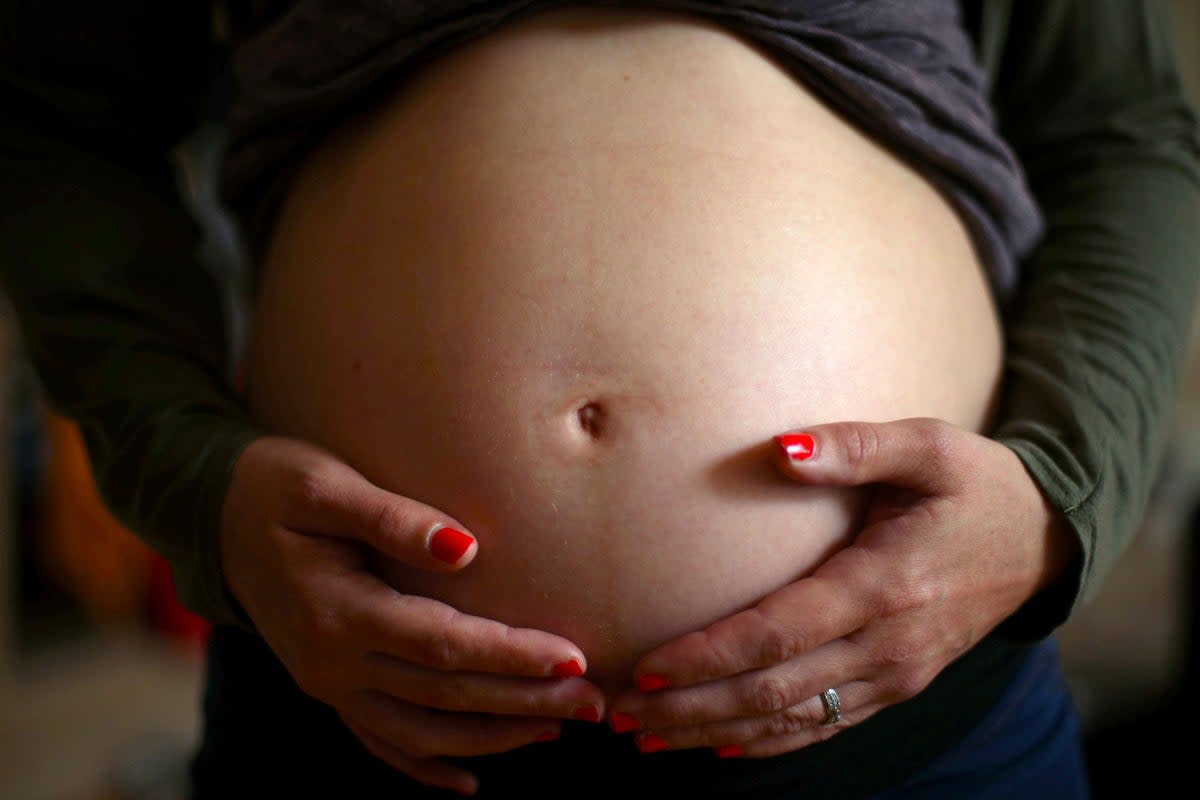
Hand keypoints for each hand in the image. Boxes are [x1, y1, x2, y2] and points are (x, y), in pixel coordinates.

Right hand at [220, 437, 604, 794]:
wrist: (212, 517)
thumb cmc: (273, 487)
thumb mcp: (322, 486)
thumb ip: (391, 517)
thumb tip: (464, 548)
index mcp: (339, 612)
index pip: (444, 645)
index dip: (510, 655)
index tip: (572, 658)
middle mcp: (333, 662)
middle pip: (445, 694)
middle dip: (524, 701)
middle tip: (593, 703)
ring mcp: (328, 684)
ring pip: (422, 730)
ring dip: (492, 736)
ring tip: (556, 730)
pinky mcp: (328, 687)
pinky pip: (382, 741)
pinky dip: (427, 764)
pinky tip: (468, 781)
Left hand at [606, 417, 1077, 757]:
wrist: (1043, 540)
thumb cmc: (976, 484)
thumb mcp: (929, 445)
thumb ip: (855, 446)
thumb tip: (781, 448)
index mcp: (884, 584)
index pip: (778, 634)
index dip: (708, 657)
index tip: (645, 666)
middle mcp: (888, 644)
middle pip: (774, 692)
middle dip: (692, 708)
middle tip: (622, 716)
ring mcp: (896, 674)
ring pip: (793, 720)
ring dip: (715, 733)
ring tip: (648, 738)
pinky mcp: (899, 686)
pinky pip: (825, 726)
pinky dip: (768, 743)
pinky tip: (721, 748)